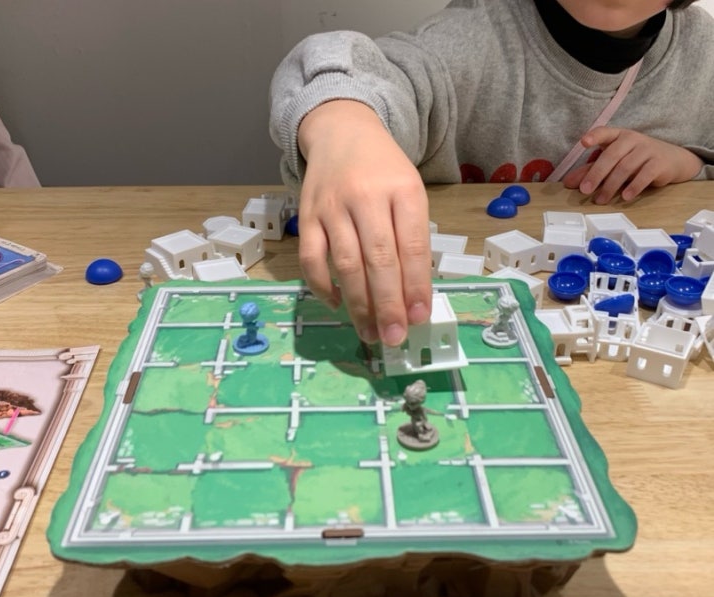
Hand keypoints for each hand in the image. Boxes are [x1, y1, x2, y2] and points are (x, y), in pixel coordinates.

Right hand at [297, 100, 431, 346]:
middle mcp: (366, 197)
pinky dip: (323, 287)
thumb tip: (412, 298)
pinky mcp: (306, 216)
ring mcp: (332, 207)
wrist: (342, 132)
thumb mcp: (410, 194)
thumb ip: (412, 240)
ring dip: (358, 305)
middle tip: (394, 337)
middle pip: (378, 259)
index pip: (411, 246)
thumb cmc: (383, 172)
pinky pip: (311, 259)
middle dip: (388, 304)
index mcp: (403, 190)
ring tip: (370, 333)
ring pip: (346, 264)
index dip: (415, 287)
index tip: (418, 319)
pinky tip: (337, 305)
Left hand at [562, 126, 702, 203]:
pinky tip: (625, 196)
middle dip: (596, 173)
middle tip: (585, 190)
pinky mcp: (660, 163)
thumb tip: (568, 183)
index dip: (595, 136)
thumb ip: (591, 170)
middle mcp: (633, 139)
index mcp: (619, 136)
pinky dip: (634, 186)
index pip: (605, 132)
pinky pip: (645, 174)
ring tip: (600, 200)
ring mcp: (647, 149)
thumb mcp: (614, 163)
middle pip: (612, 155)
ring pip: (626, 167)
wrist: (673, 160)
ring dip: (611, 185)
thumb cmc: (637, 160)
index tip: (584, 143)